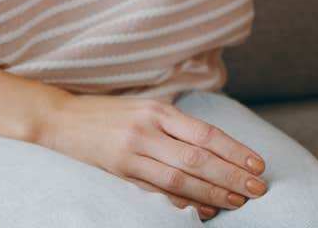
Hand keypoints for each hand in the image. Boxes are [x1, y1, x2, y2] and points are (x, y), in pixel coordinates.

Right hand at [36, 94, 268, 218]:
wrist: (60, 120)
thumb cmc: (110, 114)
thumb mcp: (146, 108)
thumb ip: (177, 125)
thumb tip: (216, 146)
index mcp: (159, 111)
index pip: (206, 133)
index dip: (235, 151)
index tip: (258, 164)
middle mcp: (147, 131)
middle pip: (198, 158)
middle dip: (231, 176)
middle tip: (257, 189)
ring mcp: (131, 154)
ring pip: (179, 178)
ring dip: (212, 193)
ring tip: (236, 202)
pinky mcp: (118, 173)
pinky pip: (155, 192)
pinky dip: (181, 203)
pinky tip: (202, 210)